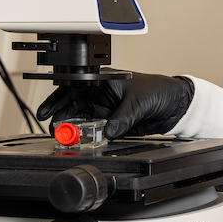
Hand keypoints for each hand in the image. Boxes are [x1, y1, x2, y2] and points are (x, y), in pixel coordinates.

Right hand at [36, 72, 194, 138]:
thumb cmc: (158, 90)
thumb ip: (122, 118)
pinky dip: (85, 136)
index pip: (74, 87)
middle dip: (60, 116)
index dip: (58, 98)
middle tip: (52, 127)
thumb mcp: (138, 102)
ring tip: (62, 136)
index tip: (48, 110)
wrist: (174, 104)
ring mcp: (105, 109)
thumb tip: (107, 131)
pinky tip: (79, 140)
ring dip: (71, 127)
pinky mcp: (112, 123)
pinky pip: (94, 130)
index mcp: (103, 80)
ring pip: (81, 119)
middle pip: (73, 105)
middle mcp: (101, 94)